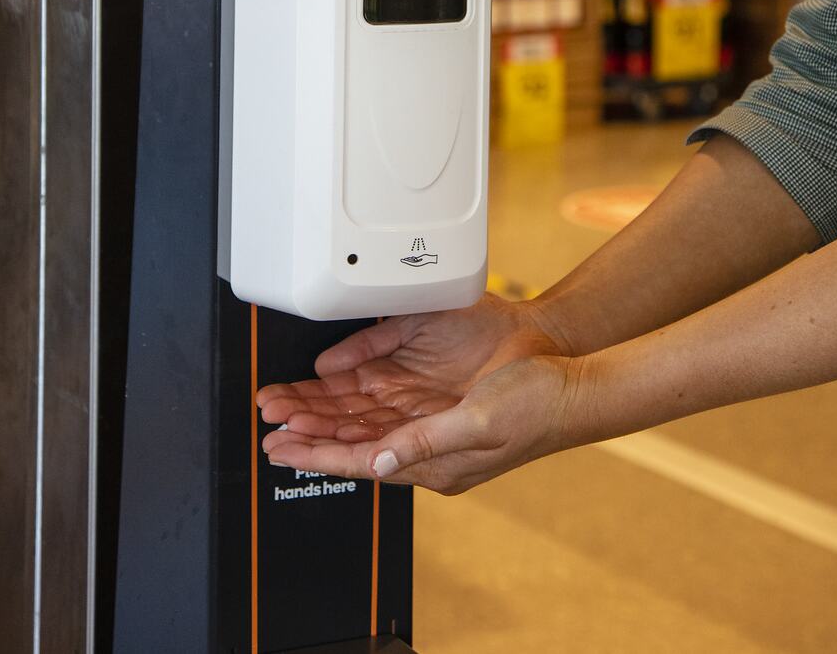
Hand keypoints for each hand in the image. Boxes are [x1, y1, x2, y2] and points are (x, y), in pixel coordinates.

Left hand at [257, 294, 567, 444]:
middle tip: (267, 417)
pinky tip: (326, 382)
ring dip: (322, 409)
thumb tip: (378, 461)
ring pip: (361, 414)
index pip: (359, 461)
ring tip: (281, 404)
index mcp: (433, 461)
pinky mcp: (434, 388)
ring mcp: (427, 411)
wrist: (570, 373)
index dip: (316, 455)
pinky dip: (350, 388)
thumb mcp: (479, 423)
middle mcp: (423, 438)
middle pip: (352, 436)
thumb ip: (425, 442)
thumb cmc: (536, 407)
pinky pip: (383, 389)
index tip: (279, 449)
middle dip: (307, 427)